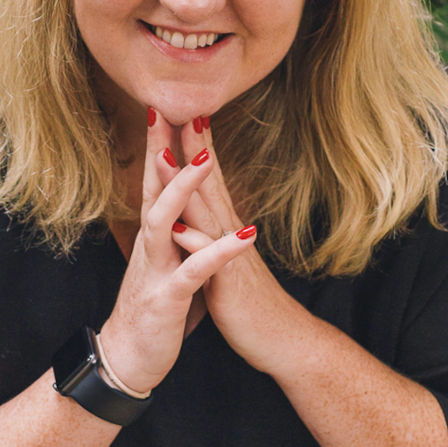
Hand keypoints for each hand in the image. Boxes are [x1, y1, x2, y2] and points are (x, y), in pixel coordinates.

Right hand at [98, 108, 256, 393]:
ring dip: (184, 188)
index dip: (162, 145)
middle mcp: (151, 245)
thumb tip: (186, 208)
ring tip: (205, 159)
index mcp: (155, 236)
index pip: (156, 182)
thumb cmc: (152, 308)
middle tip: (176, 110)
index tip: (167, 110)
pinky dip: (218, 252)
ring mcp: (155, 269)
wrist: (128, 359)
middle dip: (164, 149)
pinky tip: (245, 237)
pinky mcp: (168, 297)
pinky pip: (193, 271)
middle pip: (154, 188)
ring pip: (165, 219)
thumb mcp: (163, 263)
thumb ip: (175, 234)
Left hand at [161, 117, 309, 378]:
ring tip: (167, 156)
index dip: (194, 145)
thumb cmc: (248, 296)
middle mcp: (228, 231)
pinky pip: (211, 260)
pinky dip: (196, 242)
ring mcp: (230, 255)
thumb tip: (203, 205)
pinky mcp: (228, 284)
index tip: (179, 112)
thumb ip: (215, 227)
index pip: (207, 177)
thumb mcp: (228, 253)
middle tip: (176, 110)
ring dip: (187, 184)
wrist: (280, 337)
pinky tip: (179, 228)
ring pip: (206, 213)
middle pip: (207, 181)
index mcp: (224, 225)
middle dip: (190, 146)